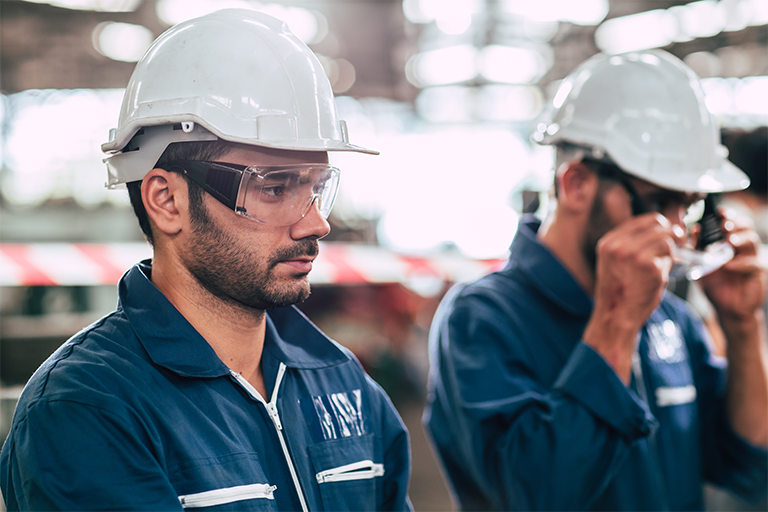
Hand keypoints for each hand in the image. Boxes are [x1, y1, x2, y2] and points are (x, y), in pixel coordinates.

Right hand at [583, 213, 680, 381]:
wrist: (616, 317)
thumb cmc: (619, 293)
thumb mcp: (614, 262)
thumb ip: (631, 244)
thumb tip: (662, 229)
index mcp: (609, 242)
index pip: (643, 219)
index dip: (659, 225)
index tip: (667, 233)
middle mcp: (619, 246)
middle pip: (658, 223)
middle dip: (670, 234)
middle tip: (676, 244)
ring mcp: (635, 255)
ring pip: (667, 238)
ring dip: (670, 251)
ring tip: (661, 267)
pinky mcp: (651, 267)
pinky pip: (671, 256)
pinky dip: (669, 266)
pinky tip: (658, 278)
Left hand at [699, 208, 766, 324]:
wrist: (727, 308)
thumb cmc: (715, 285)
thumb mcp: (701, 265)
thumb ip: (697, 249)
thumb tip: (692, 230)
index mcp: (730, 243)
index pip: (733, 223)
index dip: (728, 215)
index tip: (718, 211)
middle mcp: (743, 248)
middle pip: (746, 228)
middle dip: (735, 223)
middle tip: (724, 224)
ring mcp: (752, 259)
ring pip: (752, 242)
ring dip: (740, 239)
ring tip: (729, 240)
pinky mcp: (758, 273)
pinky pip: (753, 264)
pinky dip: (741, 263)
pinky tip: (729, 265)